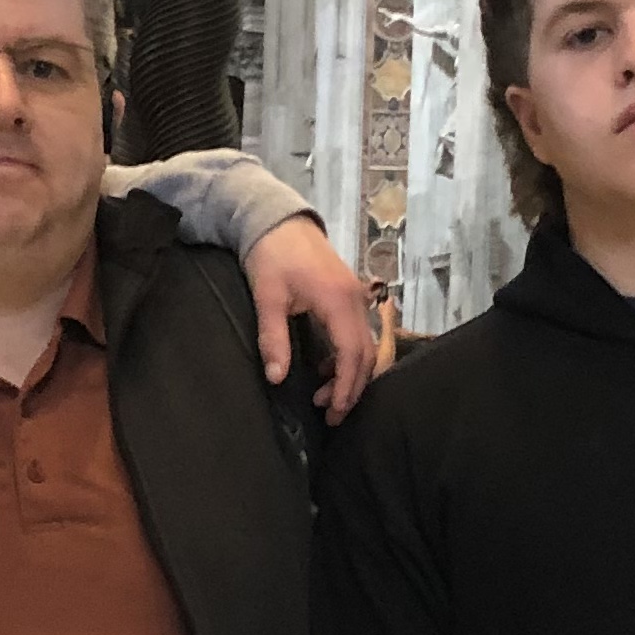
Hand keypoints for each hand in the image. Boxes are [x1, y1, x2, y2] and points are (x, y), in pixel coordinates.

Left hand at [245, 216, 374, 420]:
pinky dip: (348, 356)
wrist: (279, 219)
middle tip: (331, 415)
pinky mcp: (349, 294)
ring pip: (365, 345)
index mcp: (338, 301)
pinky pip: (358, 333)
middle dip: (352, 388)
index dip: (346, 387)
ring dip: (350, 373)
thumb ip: (273, 338)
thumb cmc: (271, 255)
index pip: (352, 354)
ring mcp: (355, 295)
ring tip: (325, 395)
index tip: (333, 413)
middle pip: (366, 354)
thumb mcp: (267, 297)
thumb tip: (277, 377)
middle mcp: (355, 300)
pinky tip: (327, 366)